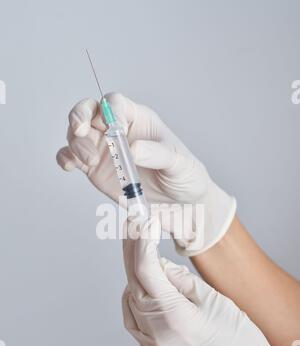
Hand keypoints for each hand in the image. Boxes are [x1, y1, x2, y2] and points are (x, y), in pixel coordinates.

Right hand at [56, 93, 235, 253]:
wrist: (181, 206)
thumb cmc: (185, 176)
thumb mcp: (179, 163)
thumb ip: (157, 153)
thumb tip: (132, 148)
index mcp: (138, 119)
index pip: (115, 103)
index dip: (110, 111)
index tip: (116, 130)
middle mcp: (118, 131)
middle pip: (89, 111)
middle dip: (79, 116)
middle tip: (81, 131)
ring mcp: (104, 150)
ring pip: (77, 134)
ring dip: (76, 143)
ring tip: (90, 161)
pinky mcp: (95, 170)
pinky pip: (71, 158)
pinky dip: (66, 159)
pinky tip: (70, 166)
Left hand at [122, 217, 299, 345]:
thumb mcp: (217, 303)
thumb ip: (182, 282)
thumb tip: (160, 265)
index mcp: (174, 317)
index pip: (146, 269)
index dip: (142, 241)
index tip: (143, 221)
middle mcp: (156, 334)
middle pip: (133, 282)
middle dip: (133, 251)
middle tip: (134, 227)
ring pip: (130, 300)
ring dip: (134, 274)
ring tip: (142, 251)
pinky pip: (134, 320)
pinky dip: (134, 298)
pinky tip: (143, 286)